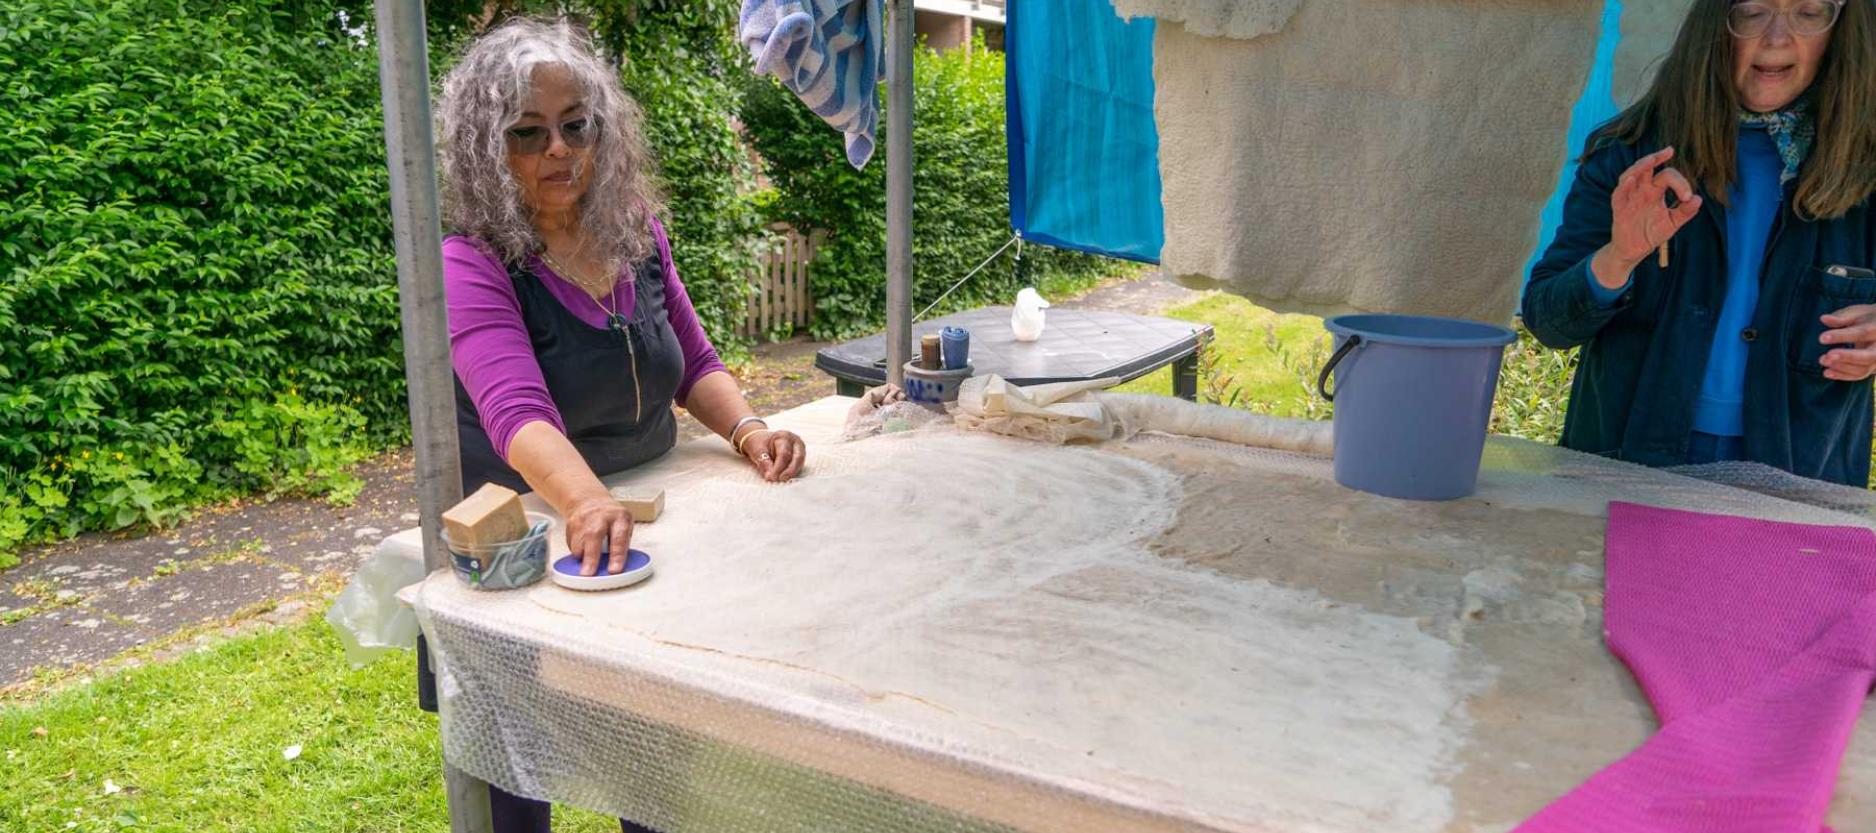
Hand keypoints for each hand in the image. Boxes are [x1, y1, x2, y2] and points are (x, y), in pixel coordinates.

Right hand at [563, 495, 633, 575]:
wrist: (589, 500)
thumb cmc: (611, 518)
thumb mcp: (625, 526)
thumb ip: (621, 544)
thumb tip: (615, 567)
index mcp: (619, 517)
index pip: (619, 537)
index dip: (617, 555)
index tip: (614, 570)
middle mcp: (600, 517)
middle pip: (593, 537)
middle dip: (590, 558)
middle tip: (588, 575)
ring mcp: (583, 519)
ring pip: (578, 543)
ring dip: (582, 558)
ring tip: (586, 566)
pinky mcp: (570, 524)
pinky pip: (571, 545)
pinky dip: (577, 553)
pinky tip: (583, 551)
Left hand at [741, 429, 805, 481]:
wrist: (761, 441)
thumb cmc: (760, 443)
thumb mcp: (757, 450)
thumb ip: (763, 461)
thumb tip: (770, 475)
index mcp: (784, 437)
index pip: (784, 453)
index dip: (778, 467)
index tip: (771, 477)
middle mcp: (795, 443)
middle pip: (798, 458)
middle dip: (789, 471)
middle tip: (779, 480)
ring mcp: (800, 451)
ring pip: (800, 464)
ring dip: (791, 474)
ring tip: (780, 481)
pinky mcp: (799, 459)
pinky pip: (798, 468)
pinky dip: (791, 475)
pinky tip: (783, 479)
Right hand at [1606, 146, 1702, 270]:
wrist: (1635, 251)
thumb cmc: (1652, 233)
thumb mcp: (1673, 223)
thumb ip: (1685, 212)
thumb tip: (1698, 199)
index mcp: (1655, 191)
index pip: (1667, 176)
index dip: (1680, 183)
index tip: (1688, 196)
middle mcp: (1642, 191)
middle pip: (1646, 167)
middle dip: (1656, 157)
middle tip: (1669, 151)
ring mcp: (1629, 198)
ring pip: (1630, 175)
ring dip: (1640, 167)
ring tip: (1651, 160)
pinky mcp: (1619, 209)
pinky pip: (1619, 195)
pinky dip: (1624, 186)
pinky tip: (1631, 179)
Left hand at [1819, 305, 1875, 381]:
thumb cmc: (1867, 318)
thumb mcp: (1857, 313)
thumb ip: (1841, 317)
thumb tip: (1823, 319)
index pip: (1862, 333)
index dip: (1842, 336)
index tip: (1822, 338)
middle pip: (1868, 356)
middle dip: (1846, 357)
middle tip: (1826, 356)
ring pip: (1864, 369)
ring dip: (1841, 367)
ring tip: (1822, 360)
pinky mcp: (1873, 368)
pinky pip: (1859, 375)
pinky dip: (1843, 375)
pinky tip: (1827, 372)